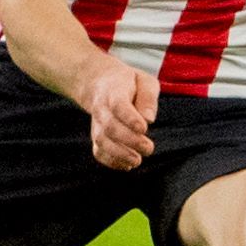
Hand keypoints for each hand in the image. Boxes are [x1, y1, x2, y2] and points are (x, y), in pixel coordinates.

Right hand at [79, 57, 157, 172]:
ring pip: (102, 141)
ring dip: (120, 154)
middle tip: (148, 148)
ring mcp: (97, 124)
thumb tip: (149, 119)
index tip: (144, 128)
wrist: (100, 83)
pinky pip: (98, 151)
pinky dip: (111, 161)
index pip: (118, 105)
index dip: (130, 118)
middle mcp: (102, 108)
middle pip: (110, 127)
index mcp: (114, 91)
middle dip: (129, 140)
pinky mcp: (96, 136)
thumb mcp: (144, 81)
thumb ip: (148, 98)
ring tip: (137, 161)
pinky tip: (127, 165)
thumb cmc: (129, 84)